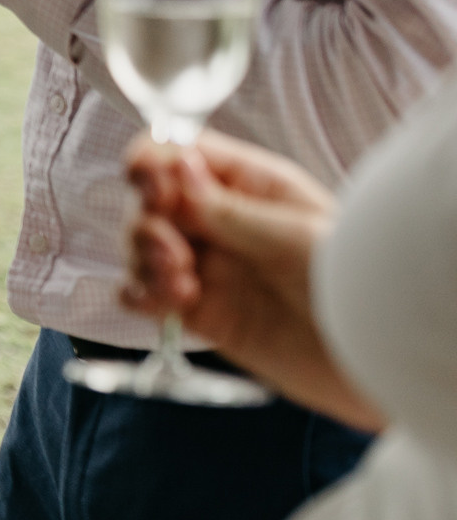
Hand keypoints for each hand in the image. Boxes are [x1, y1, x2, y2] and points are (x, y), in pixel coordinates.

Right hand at [119, 131, 379, 427]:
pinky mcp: (203, 313)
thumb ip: (230, 209)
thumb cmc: (359, 287)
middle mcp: (223, 223)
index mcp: (251, 187)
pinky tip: (165, 302)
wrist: (379, 366)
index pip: (179, 153)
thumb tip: (177, 170)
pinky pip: (145, 295)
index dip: (153, 162)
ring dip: (143, 260)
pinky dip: (140, 294)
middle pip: (150, 202)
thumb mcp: (296, 238)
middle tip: (174, 251)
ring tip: (181, 285)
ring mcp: (210, 267)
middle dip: (148, 222)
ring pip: (140, 246)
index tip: (151, 186)